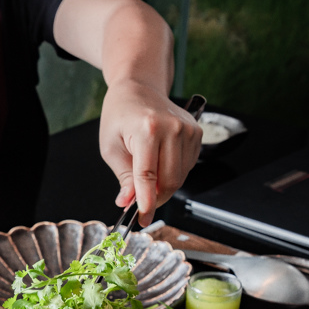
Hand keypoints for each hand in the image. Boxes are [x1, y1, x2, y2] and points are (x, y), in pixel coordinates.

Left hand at [99, 81, 201, 226]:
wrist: (138, 88)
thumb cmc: (120, 115)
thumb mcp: (111, 147)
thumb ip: (123, 177)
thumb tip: (128, 202)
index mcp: (148, 129)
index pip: (148, 175)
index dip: (146, 202)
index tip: (142, 220)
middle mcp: (172, 128)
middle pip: (170, 181)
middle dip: (155, 198)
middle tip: (140, 205)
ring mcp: (188, 130)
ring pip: (180, 177)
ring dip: (163, 188)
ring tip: (146, 179)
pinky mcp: (197, 134)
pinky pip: (187, 167)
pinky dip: (173, 174)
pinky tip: (159, 164)